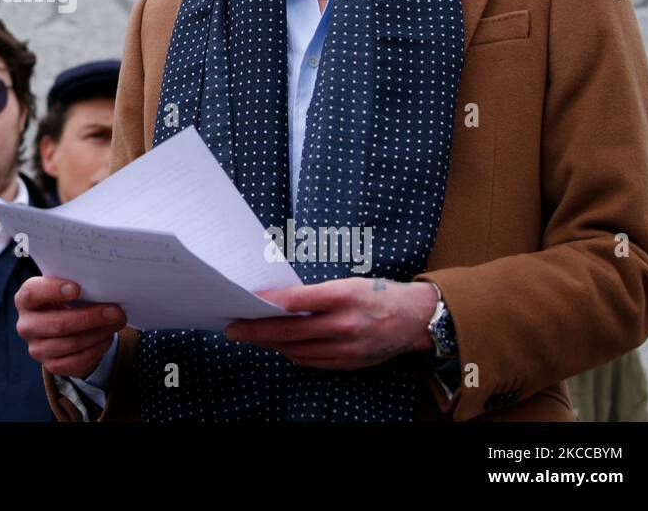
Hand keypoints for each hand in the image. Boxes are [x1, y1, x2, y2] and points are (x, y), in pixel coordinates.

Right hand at [15, 277, 126, 376]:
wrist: (61, 326)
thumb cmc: (64, 300)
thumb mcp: (63, 289)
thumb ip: (75, 286)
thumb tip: (103, 289)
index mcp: (25, 300)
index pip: (32, 293)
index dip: (53, 290)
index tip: (77, 288)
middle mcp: (26, 326)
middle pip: (58, 324)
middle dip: (90, 317)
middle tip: (114, 311)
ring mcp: (37, 349)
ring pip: (71, 344)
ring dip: (99, 333)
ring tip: (116, 322)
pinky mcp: (51, 366)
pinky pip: (77, 361)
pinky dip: (97, 348)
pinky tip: (107, 337)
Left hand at [225, 278, 437, 369]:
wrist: (415, 319)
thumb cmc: (377, 293)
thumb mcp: (347, 283)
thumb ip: (315, 295)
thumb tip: (278, 302)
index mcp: (343, 296)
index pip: (296, 300)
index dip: (267, 303)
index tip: (245, 302)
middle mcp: (344, 324)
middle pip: (290, 331)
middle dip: (256, 331)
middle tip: (232, 329)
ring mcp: (347, 348)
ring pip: (297, 350)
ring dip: (270, 344)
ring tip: (251, 337)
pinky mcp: (349, 364)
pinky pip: (311, 361)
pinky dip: (291, 354)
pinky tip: (279, 346)